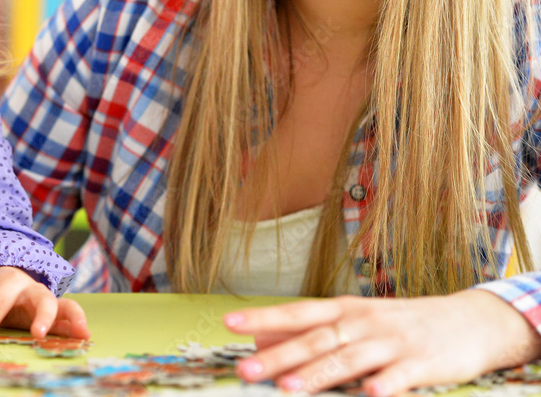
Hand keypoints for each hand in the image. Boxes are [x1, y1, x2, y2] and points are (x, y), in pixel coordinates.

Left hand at [0, 266, 89, 339]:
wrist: (12, 277)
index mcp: (10, 283)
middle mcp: (33, 289)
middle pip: (41, 299)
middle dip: (42, 316)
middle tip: (37, 334)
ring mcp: (48, 300)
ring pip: (65, 304)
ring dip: (73, 318)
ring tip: (81, 333)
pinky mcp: (58, 312)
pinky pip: (71, 316)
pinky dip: (79, 326)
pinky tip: (85, 338)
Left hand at [222, 290, 540, 395]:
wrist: (469, 321)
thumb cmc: (399, 324)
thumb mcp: (354, 319)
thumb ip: (310, 330)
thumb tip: (261, 336)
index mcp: (344, 310)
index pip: (296, 313)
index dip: (263, 318)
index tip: (229, 323)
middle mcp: (363, 322)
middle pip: (315, 340)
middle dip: (278, 356)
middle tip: (245, 369)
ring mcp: (392, 343)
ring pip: (348, 360)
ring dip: (318, 374)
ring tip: (288, 388)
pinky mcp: (421, 364)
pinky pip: (399, 378)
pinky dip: (383, 385)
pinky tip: (369, 396)